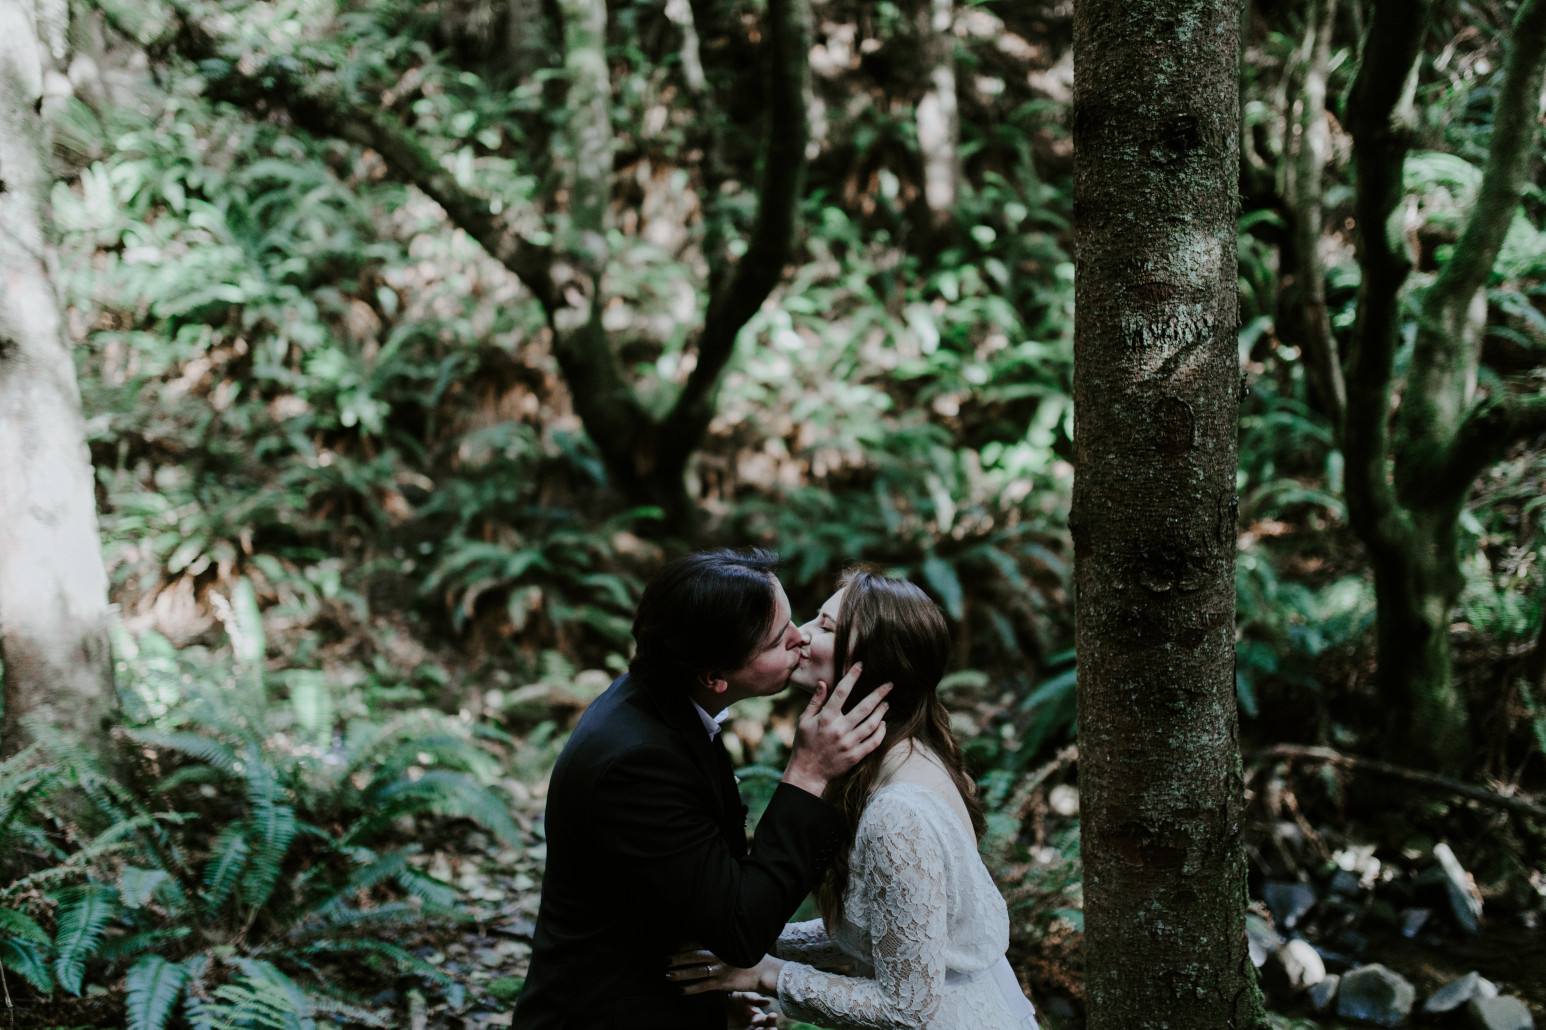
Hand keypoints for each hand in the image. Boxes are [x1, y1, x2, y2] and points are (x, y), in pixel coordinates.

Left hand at [666, 948, 784, 995]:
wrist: (765, 971)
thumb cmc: (751, 956)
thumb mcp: (738, 943)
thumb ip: (724, 941)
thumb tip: (709, 939)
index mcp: (722, 943)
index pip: (699, 941)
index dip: (685, 944)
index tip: (674, 946)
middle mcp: (719, 955)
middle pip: (694, 955)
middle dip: (678, 958)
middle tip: (665, 960)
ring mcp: (721, 969)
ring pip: (696, 971)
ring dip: (680, 973)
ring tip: (667, 975)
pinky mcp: (723, 983)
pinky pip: (703, 986)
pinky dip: (691, 988)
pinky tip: (681, 990)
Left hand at [726, 991, 776, 1028]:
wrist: (721, 1006)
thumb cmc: (736, 1000)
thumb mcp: (745, 997)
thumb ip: (756, 999)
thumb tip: (768, 1001)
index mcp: (758, 1018)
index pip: (768, 1020)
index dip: (771, 1019)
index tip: (773, 1015)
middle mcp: (755, 1027)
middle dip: (769, 1029)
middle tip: (773, 1028)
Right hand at [781, 662, 890, 795]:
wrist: (807, 772)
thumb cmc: (804, 744)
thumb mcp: (804, 721)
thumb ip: (815, 702)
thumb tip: (823, 682)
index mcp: (825, 719)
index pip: (841, 693)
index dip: (852, 677)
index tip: (861, 666)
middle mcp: (839, 730)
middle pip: (863, 707)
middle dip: (878, 694)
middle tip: (889, 684)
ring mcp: (848, 744)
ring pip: (871, 724)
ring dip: (881, 711)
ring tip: (886, 703)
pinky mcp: (855, 756)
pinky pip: (873, 742)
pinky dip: (880, 732)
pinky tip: (882, 723)